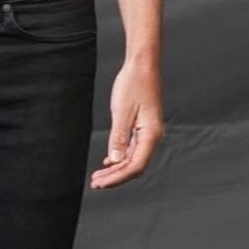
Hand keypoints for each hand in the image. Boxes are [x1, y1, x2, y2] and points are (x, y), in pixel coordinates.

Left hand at [91, 58, 164, 189]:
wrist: (142, 65)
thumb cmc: (134, 84)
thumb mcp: (122, 111)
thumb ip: (118, 137)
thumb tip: (115, 160)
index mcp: (151, 134)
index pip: (135, 166)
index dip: (118, 178)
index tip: (101, 183)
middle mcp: (152, 137)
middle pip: (135, 166)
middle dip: (115, 177)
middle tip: (95, 183)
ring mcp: (148, 133)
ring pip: (133, 159)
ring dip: (116, 169)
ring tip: (99, 176)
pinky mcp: (143, 127)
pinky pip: (133, 149)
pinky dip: (120, 157)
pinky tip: (109, 161)